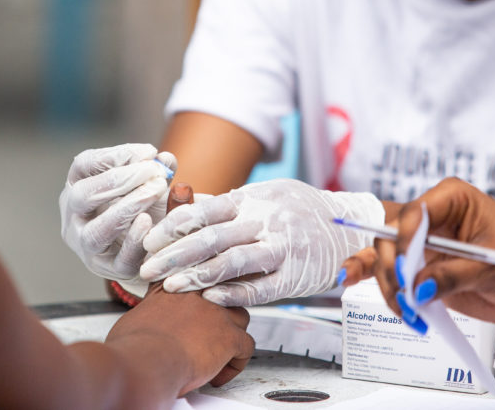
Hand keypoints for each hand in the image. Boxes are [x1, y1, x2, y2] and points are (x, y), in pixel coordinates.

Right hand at [60, 143, 175, 279]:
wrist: (147, 247)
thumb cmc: (142, 206)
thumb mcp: (149, 183)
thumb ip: (157, 171)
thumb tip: (166, 159)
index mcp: (76, 186)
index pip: (83, 164)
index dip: (115, 155)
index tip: (149, 151)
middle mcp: (73, 216)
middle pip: (83, 195)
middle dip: (120, 181)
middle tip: (153, 172)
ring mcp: (85, 244)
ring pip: (96, 231)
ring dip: (127, 208)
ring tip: (155, 191)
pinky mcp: (106, 269)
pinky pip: (117, 259)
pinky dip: (133, 240)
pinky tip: (149, 222)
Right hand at [106, 282, 254, 395]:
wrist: (145, 360)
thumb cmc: (132, 345)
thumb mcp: (134, 316)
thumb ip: (148, 313)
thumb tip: (145, 325)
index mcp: (173, 286)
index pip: (195, 278)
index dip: (198, 297)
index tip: (196, 310)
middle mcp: (198, 292)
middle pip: (221, 294)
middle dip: (218, 314)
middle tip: (208, 334)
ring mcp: (216, 312)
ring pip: (239, 317)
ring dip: (232, 335)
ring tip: (218, 353)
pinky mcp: (229, 336)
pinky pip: (246, 346)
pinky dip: (237, 363)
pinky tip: (219, 375)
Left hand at [140, 179, 384, 305]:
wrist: (347, 226)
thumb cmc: (298, 210)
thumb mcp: (263, 196)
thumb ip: (225, 204)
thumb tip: (182, 201)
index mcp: (253, 199)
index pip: (204, 210)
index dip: (172, 226)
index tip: (149, 240)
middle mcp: (265, 221)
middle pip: (211, 237)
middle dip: (174, 254)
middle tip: (147, 269)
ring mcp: (282, 249)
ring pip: (233, 262)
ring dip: (197, 275)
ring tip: (170, 286)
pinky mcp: (295, 277)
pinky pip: (260, 288)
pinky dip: (233, 293)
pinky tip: (210, 298)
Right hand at [375, 178, 494, 328]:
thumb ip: (455, 276)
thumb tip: (418, 287)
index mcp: (452, 200)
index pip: (415, 213)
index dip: (403, 239)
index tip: (404, 267)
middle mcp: (433, 220)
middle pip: (391, 236)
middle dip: (392, 267)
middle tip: (405, 296)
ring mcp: (425, 247)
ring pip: (386, 259)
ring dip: (389, 286)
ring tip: (408, 311)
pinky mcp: (423, 272)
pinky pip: (395, 278)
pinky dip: (387, 291)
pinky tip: (380, 298)